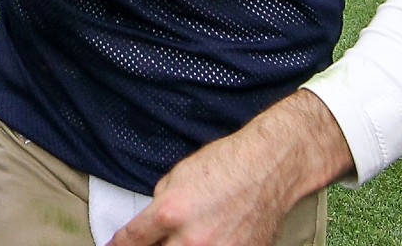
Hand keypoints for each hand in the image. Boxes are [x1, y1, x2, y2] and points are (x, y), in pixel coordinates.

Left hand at [109, 91, 349, 245]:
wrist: (270, 167)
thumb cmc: (226, 164)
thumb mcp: (178, 175)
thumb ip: (159, 205)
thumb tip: (150, 228)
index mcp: (170, 213)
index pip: (131, 241)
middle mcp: (191, 240)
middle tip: (156, 239)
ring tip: (189, 234)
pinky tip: (212, 236)